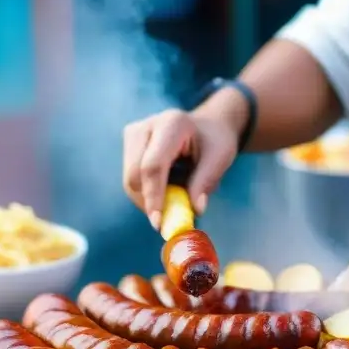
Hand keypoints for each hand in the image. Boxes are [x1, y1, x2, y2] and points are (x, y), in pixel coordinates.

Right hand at [122, 100, 243, 229]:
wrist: (206, 126)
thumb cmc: (214, 142)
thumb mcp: (219, 159)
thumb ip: (205, 183)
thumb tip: (195, 210)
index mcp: (172, 124)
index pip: (153, 166)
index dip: (153, 196)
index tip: (158, 223)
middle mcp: (146, 126)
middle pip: (134, 175)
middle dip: (149, 202)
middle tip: (170, 220)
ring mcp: (133, 134)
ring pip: (130, 180)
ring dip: (149, 199)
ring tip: (175, 196)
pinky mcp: (129, 144)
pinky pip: (131, 179)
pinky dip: (147, 193)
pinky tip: (167, 189)